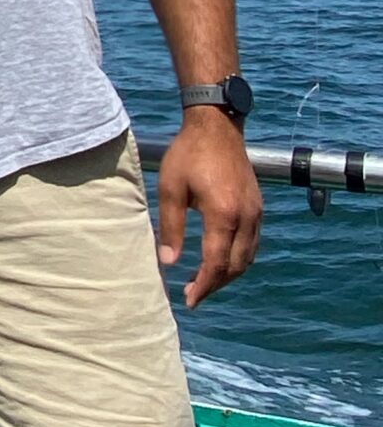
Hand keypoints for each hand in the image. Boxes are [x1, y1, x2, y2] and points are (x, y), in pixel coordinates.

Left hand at [155, 114, 261, 305]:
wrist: (216, 126)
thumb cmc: (188, 154)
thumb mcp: (170, 189)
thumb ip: (170, 227)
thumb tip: (168, 262)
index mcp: (223, 213)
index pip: (216, 263)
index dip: (204, 285)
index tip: (189, 300)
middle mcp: (246, 216)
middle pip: (236, 266)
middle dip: (216, 285)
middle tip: (194, 295)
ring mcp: (256, 212)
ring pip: (248, 257)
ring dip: (229, 274)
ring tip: (205, 282)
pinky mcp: (258, 206)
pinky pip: (253, 243)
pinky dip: (239, 258)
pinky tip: (221, 260)